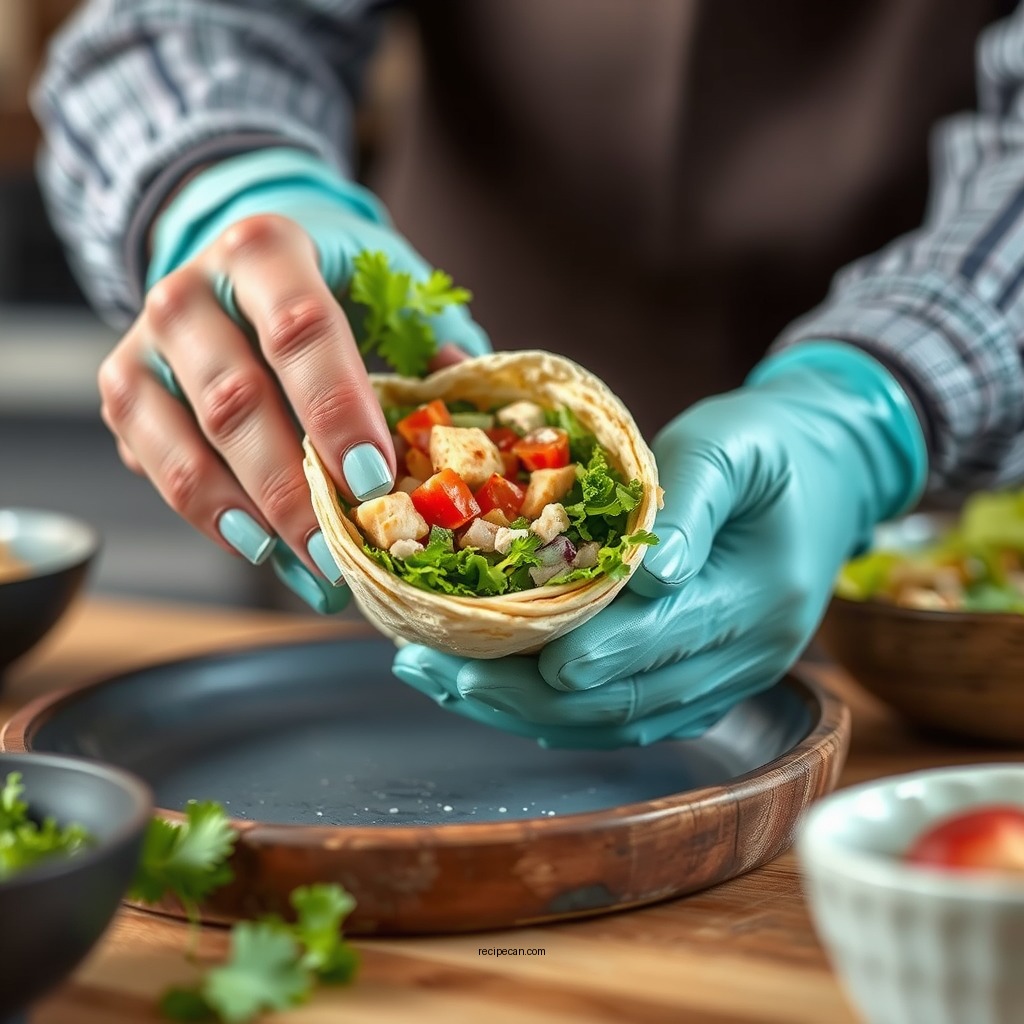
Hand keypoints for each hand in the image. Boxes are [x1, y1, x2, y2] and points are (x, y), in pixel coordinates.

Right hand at [99, 149, 488, 612]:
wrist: (248, 266)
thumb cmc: (336, 285)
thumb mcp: (391, 292)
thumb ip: (431, 347)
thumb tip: (462, 421)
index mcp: (265, 249)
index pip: (300, 328)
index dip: (337, 409)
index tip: (375, 480)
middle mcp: (191, 289)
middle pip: (236, 398)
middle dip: (295, 487)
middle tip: (345, 550)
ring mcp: (148, 340)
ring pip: (188, 442)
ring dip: (253, 516)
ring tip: (311, 567)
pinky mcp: (124, 386)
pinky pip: (155, 465)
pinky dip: (209, 516)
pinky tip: (260, 548)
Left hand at [392, 343, 925, 746]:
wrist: (831, 469)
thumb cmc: (770, 445)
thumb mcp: (733, 445)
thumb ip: (692, 502)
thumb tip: (651, 571)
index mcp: (758, 597)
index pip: (656, 640)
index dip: (577, 650)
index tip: (492, 651)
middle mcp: (749, 656)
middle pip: (626, 700)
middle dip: (522, 691)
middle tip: (433, 667)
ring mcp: (732, 678)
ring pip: (622, 723)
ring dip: (527, 712)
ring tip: (445, 683)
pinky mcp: (711, 682)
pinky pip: (635, 720)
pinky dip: (566, 717)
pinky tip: (505, 700)